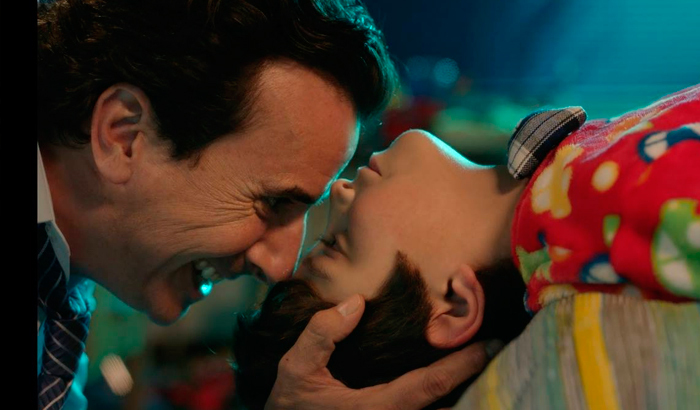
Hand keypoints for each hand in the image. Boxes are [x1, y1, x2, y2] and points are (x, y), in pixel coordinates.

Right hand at [265, 294, 499, 409]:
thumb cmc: (291, 407)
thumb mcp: (295, 369)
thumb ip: (321, 334)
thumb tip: (357, 303)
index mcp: (378, 409)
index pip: (432, 385)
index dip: (463, 364)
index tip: (489, 343)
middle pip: (448, 406)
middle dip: (474, 379)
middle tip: (497, 349)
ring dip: (462, 391)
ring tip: (481, 361)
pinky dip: (443, 400)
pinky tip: (450, 380)